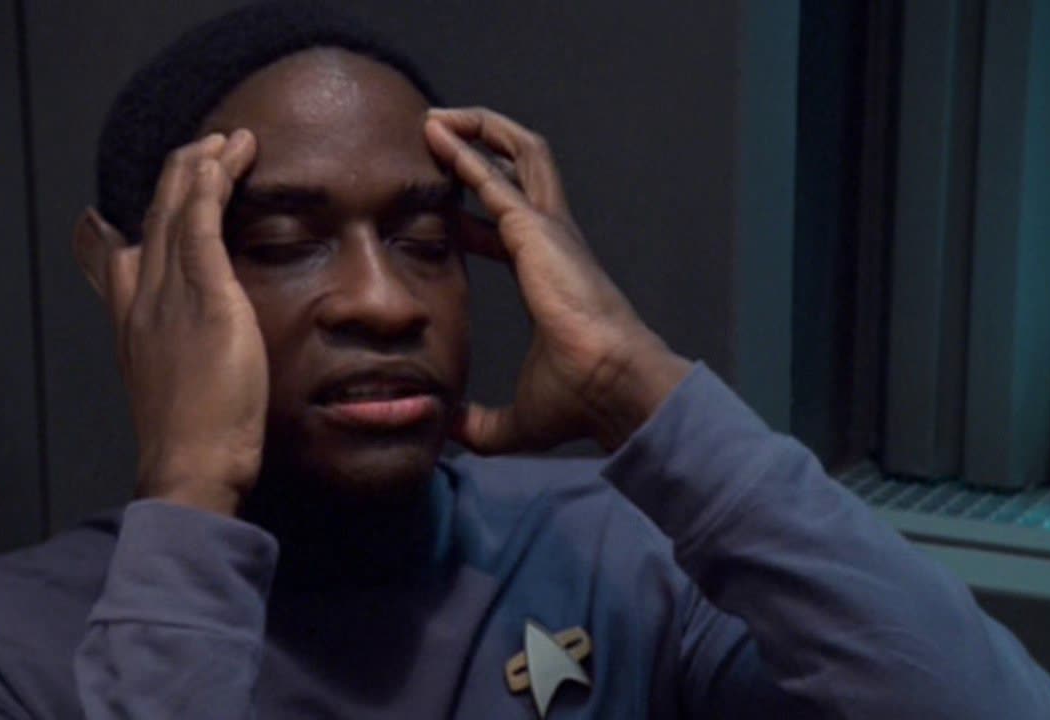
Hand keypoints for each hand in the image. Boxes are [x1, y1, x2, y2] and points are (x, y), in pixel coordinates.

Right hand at [74, 130, 265, 514]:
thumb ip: (170, 352)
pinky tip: (224, 160)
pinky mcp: (204, 297)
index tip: (175, 188)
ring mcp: (168, 295)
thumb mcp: (172, 389)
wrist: (189, 465)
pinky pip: (200, 226)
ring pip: (176, 211)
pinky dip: (209, 188)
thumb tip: (182, 340)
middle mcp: (142, 299)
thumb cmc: (192, 437)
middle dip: (180, 176)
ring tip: (225, 139)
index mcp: (133, 321)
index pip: (129, 251)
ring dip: (200, 167)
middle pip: (154, 218)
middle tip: (205, 145)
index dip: (152, 212)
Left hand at [424, 108, 691, 452]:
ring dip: (480, 129)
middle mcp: (557, 241)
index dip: (476, 216)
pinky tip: (436, 136)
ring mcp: (551, 229)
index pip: (512, 228)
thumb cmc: (580, 398)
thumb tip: (452, 433)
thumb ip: (483, 421)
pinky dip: (465, 151)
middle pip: (526, 172)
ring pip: (522, 154)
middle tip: (441, 136)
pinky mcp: (538, 229)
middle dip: (485, 146)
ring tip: (437, 118)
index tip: (445, 214)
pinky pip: (495, 176)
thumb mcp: (518, 416)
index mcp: (554, 274)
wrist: (612, 386)